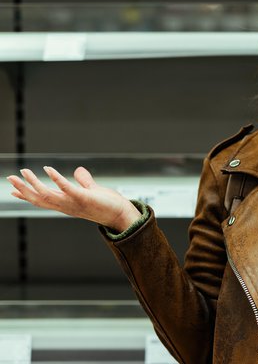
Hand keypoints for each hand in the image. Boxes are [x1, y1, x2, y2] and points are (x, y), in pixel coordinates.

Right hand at [5, 166, 142, 232]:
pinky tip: (48, 169)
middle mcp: (66, 205)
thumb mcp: (91, 191)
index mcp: (66, 204)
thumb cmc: (107, 204)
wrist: (121, 214)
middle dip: (23, 189)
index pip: (42, 200)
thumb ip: (83, 181)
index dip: (27, 195)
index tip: (12, 191)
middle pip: (39, 198)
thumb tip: (78, 171)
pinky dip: (56, 179)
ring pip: (47, 195)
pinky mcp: (83, 198)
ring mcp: (73, 203)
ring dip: (34, 184)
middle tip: (10, 178)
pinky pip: (66, 188)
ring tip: (24, 172)